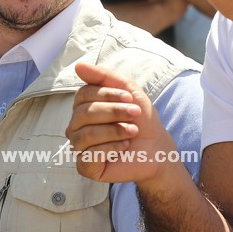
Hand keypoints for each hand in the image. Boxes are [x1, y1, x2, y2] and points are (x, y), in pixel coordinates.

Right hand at [67, 61, 180, 185]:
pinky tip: (124, 147)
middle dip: (114, 112)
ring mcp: (79, 147)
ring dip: (114, 131)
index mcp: (83, 107)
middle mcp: (76, 126)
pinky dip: (111, 148)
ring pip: (85, 134)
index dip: (108, 95)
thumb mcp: (128, 92)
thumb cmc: (141, 120)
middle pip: (84, 114)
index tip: (130, 99)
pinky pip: (88, 155)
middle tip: (135, 115)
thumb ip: (104, 77)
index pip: (83, 94)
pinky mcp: (85, 166)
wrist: (156, 148)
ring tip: (132, 132)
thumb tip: (78, 65)